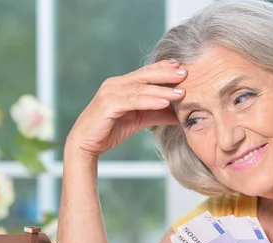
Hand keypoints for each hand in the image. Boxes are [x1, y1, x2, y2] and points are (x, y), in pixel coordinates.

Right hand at [66, 59, 186, 157]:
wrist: (86, 145)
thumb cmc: (109, 131)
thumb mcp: (138, 120)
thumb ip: (156, 115)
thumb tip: (179, 115)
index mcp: (121, 85)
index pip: (145, 72)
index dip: (163, 68)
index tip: (181, 66)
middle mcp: (115, 84)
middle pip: (145, 75)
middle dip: (166, 74)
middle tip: (186, 72)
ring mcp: (110, 93)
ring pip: (141, 88)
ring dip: (162, 90)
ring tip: (181, 93)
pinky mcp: (108, 105)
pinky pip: (133, 101)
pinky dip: (150, 101)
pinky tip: (164, 103)